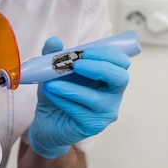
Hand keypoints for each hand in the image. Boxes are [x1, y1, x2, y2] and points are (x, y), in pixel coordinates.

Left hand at [28, 36, 130, 158]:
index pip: (121, 62)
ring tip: (51, 83)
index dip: (108, 54)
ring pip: (96, 98)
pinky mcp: (93, 127)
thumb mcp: (52, 73)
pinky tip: (50, 93)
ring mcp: (106, 112)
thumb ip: (53, 57)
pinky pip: (80, 111)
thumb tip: (54, 41)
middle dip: (99, 68)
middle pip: (120, 78)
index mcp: (109, 77)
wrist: (46, 123)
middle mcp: (113, 95)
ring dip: (72, 88)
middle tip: (76, 64)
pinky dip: (64, 100)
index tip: (85, 52)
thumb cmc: (57, 95)